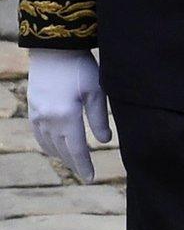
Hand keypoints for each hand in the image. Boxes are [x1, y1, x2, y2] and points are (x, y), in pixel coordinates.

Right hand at [28, 49, 111, 181]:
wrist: (53, 50)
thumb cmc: (80, 69)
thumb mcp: (96, 92)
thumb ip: (99, 119)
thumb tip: (104, 142)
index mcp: (66, 117)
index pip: (77, 150)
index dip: (84, 165)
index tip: (91, 178)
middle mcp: (48, 120)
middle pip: (62, 150)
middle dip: (74, 164)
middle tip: (85, 175)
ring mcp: (37, 115)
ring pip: (48, 145)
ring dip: (61, 156)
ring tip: (73, 163)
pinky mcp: (32, 109)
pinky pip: (39, 135)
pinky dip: (48, 145)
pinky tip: (55, 148)